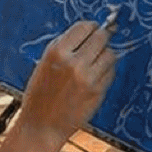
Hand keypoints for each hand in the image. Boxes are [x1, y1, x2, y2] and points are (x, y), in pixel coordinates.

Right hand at [19, 20, 117, 145]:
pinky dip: (106, 70)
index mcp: (57, 52)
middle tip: (98, 41)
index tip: (92, 29)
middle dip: (101, 37)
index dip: (90, 26)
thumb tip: (88, 30)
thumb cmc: (40, 93)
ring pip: (110, 53)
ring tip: (95, 61)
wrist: (42, 125)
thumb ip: (65, 45)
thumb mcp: (45, 62)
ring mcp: (88, 78)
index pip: (84, 26)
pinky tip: (96, 75)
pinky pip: (111, 72)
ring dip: (105, 54)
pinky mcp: (98, 91)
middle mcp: (74, 63)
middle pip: (101, 37)